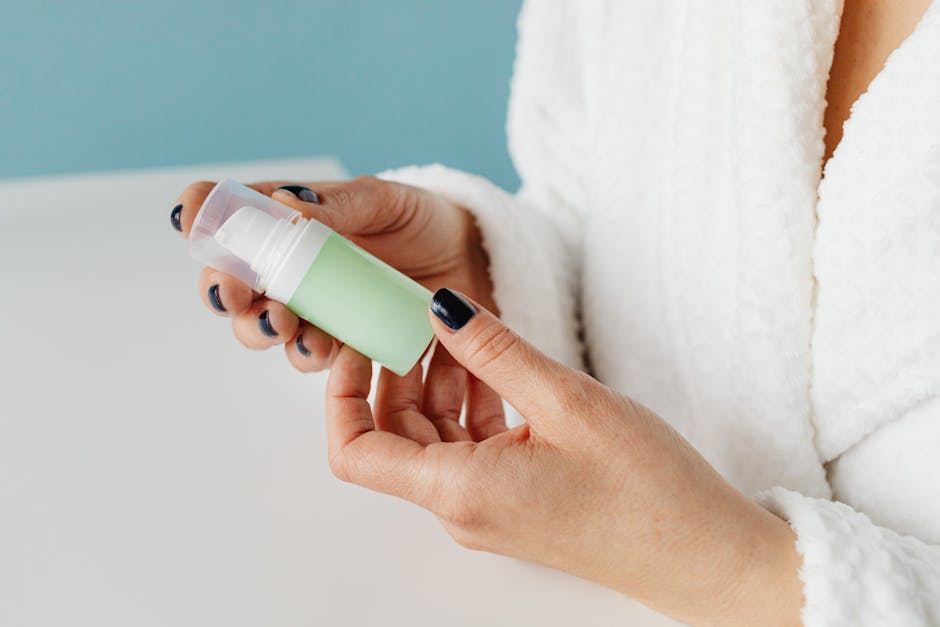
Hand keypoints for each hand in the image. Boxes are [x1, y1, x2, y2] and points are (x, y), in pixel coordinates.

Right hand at [171, 176, 495, 374]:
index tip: (190, 222)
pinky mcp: (340, 345)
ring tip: (285, 325)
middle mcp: (288, 268)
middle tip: (238, 292)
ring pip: (262, 328)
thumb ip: (339, 205)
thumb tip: (290, 207)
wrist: (469, 262)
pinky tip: (323, 349)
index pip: (227, 217)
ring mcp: (311, 309)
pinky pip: (310, 356)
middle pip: (232, 284)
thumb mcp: (384, 201)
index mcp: (287, 220)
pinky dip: (308, 355)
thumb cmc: (421, 220)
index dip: (199, 218)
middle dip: (225, 291)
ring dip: (262, 329)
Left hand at [325, 289, 803, 626]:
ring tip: (469, 336)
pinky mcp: (515, 500)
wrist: (705, 556)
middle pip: (393, 437)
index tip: (361, 340)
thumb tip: (441, 309)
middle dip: (397, 374)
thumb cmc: (650, 492)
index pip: (355, 451)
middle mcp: (462, 508)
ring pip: (433, 438)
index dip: (343, 392)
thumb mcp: (567, 401)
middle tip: (420, 318)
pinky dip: (474, 404)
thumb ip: (495, 351)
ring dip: (441, 384)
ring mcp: (488, 508)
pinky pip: (471, 448)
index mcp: (460, 492)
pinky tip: (501, 370)